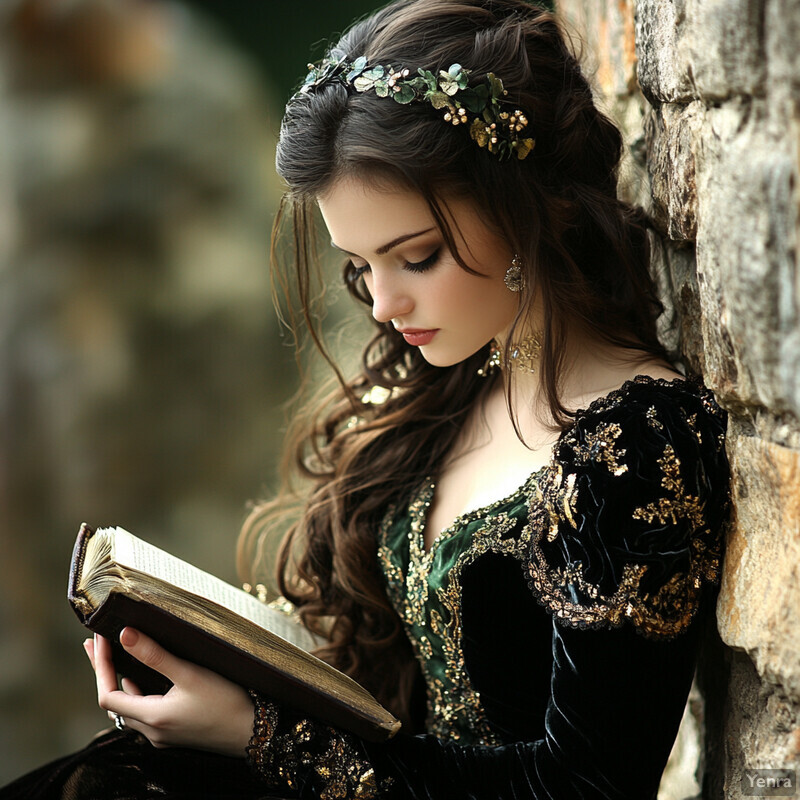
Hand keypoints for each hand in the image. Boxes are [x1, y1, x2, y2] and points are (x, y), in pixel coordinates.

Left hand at [84, 628, 254, 756]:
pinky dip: (135, 692)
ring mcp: (162, 735)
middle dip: (103, 671)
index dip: (100, 666)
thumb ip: (156, 656)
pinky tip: (140, 679)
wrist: (254, 732)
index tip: (100, 638)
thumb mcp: (191, 674)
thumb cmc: (226, 702)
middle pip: (113, 701)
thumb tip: (125, 635)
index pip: (107, 694)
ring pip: (127, 708)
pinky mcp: (174, 733)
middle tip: (94, 644)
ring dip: (118, 681)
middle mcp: (151, 732)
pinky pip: (142, 713)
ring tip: (113, 657)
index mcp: (152, 718)